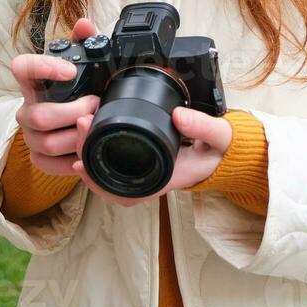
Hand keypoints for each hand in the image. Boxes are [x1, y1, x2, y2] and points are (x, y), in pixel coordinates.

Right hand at [8, 18, 101, 176]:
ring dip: (77, 136)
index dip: (43, 68)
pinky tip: (86, 151)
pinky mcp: (38, 158)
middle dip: (73, 112)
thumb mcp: (81, 67)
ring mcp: (30, 136)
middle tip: (95, 104)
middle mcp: (27, 109)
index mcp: (33, 82)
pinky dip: (72, 160)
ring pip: (47, 143)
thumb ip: (83, 42)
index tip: (71, 71)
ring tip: (95, 126)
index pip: (22, 67)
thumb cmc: (75, 92)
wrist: (72, 125)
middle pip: (40, 116)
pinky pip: (50, 164)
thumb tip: (84, 25)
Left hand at [71, 106, 232, 207]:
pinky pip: (115, 163)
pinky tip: (91, 134)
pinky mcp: (143, 161)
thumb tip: (178, 115)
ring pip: (107, 172)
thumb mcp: (217, 137)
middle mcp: (149, 180)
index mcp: (162, 178)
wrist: (225, 154)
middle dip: (87, 155)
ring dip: (91, 151)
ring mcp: (145, 172)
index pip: (123, 192)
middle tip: (81, 123)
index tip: (80, 162)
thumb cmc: (219, 151)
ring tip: (83, 123)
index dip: (97, 182)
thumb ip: (202, 127)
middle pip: (107, 180)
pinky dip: (100, 150)